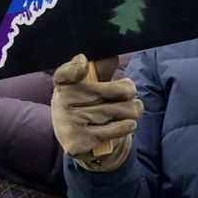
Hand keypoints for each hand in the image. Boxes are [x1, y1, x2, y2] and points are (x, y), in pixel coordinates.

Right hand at [51, 54, 141, 171]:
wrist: (77, 139)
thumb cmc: (88, 102)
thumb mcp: (90, 83)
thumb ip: (100, 68)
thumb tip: (112, 55)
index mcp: (63, 83)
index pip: (64, 73)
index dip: (75, 67)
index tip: (84, 62)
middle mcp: (61, 102)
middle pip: (105, 90)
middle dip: (126, 91)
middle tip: (132, 92)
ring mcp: (68, 123)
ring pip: (113, 111)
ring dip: (131, 110)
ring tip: (136, 109)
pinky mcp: (76, 142)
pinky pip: (111, 131)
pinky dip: (125, 126)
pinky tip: (130, 123)